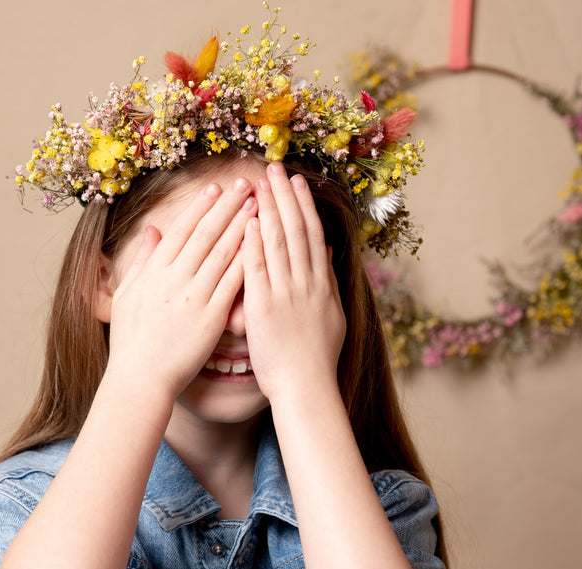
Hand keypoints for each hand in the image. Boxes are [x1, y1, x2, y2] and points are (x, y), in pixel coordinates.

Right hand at [103, 178, 256, 399]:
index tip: (216, 188)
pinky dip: (248, 261)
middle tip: (246, 184)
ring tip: (259, 205)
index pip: (182, 230)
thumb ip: (141, 260)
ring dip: (243, 225)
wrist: (140, 379)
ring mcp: (194, 296)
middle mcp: (174, 278)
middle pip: (206, 234)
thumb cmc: (131, 341)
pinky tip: (262, 245)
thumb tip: (151, 230)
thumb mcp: (127, 295)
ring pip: (223, 252)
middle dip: (228, 206)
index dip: (201, 207)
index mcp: (154, 271)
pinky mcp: (211, 317)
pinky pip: (233, 283)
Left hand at [243, 163, 345, 401]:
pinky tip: (249, 220)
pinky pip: (259, 269)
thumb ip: (328, 281)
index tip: (296, 180)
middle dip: (284, 196)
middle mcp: (306, 283)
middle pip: (295, 230)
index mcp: (321, 283)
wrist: (307, 387)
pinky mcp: (264, 307)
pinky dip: (255, 243)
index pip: (312, 234)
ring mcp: (286, 293)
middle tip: (274, 167)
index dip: (304, 205)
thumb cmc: (316, 358)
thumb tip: (326, 251)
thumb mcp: (332, 315)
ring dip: (269, 209)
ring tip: (259, 182)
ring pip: (278, 242)